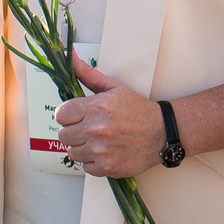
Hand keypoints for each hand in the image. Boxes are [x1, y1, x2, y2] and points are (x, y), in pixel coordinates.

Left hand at [55, 54, 166, 176]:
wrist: (162, 133)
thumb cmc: (137, 110)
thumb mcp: (113, 87)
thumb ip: (88, 74)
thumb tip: (71, 57)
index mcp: (96, 107)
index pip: (60, 114)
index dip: (68, 115)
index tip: (78, 116)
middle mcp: (96, 130)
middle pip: (63, 135)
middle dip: (74, 131)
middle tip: (89, 128)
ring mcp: (101, 150)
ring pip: (72, 152)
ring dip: (82, 147)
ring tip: (98, 140)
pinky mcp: (106, 167)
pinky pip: (85, 167)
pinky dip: (93, 161)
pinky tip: (105, 151)